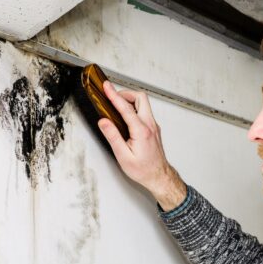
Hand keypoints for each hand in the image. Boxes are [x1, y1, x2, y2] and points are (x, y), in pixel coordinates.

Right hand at [97, 81, 185, 210]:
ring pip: (143, 104)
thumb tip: (104, 122)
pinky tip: (125, 116)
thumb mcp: (123, 156)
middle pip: (140, 98)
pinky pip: (144, 112)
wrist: (159, 176)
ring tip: (117, 105)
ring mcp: (153, 126)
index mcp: (142, 131)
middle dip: (125, 93)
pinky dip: (134, 108)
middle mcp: (150, 126)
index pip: (126, 108)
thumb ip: (113, 137)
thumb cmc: (143, 170)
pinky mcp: (154, 128)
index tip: (106, 87)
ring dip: (130, 100)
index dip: (114, 95)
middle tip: (112, 96)